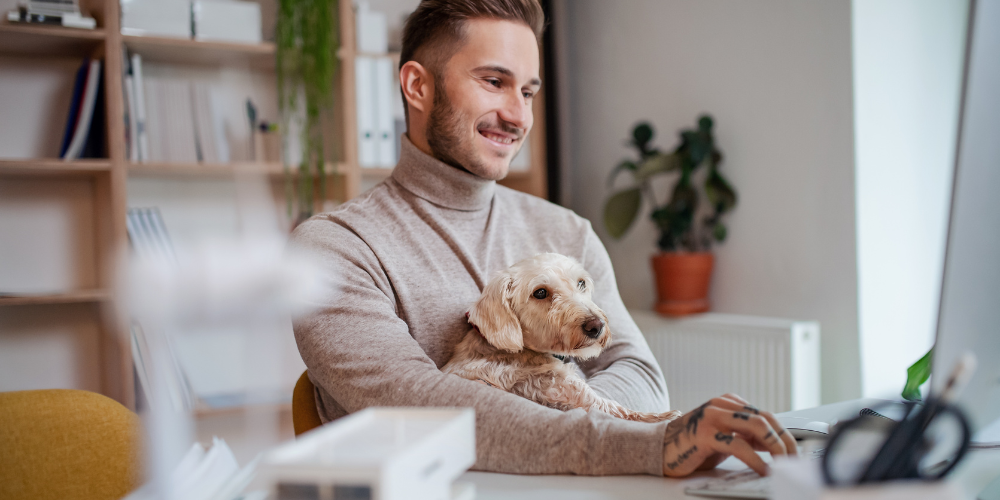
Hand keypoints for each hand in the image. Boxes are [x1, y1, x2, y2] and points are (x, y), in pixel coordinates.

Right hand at [661, 393, 797, 476]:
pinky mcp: (705, 434)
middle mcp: (721, 406)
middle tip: (793, 460)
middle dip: (784, 441)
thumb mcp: (724, 436)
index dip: (784, 435)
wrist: (659, 449)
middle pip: (764, 419)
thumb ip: (747, 435)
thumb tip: (777, 446)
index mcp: (727, 403)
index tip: (795, 453)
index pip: (766, 415)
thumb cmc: (692, 446)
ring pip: (756, 427)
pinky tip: (763, 470)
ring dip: (776, 448)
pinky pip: (739, 445)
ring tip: (782, 465)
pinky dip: (756, 460)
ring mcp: (712, 417)